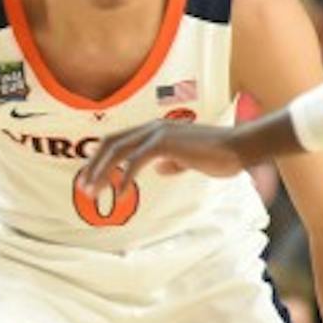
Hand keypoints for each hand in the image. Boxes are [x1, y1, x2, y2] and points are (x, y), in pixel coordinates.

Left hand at [79, 121, 254, 203]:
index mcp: (155, 130)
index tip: (90, 178)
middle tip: (83, 188)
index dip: (100, 159)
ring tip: (93, 193)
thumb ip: (172, 161)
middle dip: (93, 166)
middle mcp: (152, 127)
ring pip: (118, 151)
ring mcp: (158, 133)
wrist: (239, 148)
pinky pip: (136, 162)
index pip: (118, 141)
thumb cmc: (219, 155)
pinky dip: (124, 178)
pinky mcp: (165, 144)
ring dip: (102, 173)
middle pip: (111, 143)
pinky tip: (120, 194)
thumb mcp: (189, 158)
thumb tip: (159, 168)